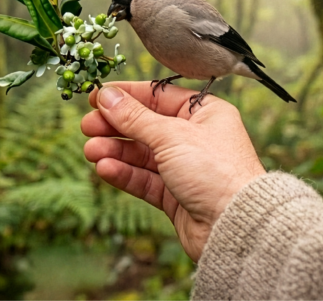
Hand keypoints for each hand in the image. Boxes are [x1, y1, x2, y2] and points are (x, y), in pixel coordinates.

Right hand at [81, 82, 265, 260]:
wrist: (236, 227)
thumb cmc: (216, 171)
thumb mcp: (170, 135)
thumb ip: (134, 116)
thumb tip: (106, 95)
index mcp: (203, 113)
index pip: (157, 97)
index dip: (125, 96)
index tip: (95, 96)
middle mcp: (194, 138)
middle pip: (144, 126)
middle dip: (114, 126)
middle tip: (87, 126)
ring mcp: (184, 167)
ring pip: (140, 154)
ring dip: (114, 151)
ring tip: (91, 151)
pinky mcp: (175, 195)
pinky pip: (143, 179)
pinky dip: (123, 173)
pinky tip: (104, 168)